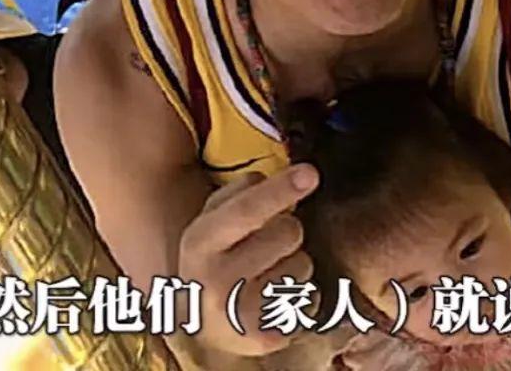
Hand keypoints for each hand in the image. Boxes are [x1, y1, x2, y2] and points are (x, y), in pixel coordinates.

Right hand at [177, 165, 318, 359]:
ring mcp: (240, 313)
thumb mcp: (212, 222)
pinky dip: (301, 293)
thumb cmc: (215, 259)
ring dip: (294, 263)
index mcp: (199, 243)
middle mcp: (216, 281)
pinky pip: (311, 296)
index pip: (246, 210)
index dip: (280, 190)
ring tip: (267, 273)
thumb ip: (241, 194)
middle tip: (266, 243)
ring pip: (303, 263)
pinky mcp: (266, 337)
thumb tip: (279, 177)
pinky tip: (275, 298)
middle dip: (287, 229)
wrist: (201, 323)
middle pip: (288, 231)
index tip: (311, 173)